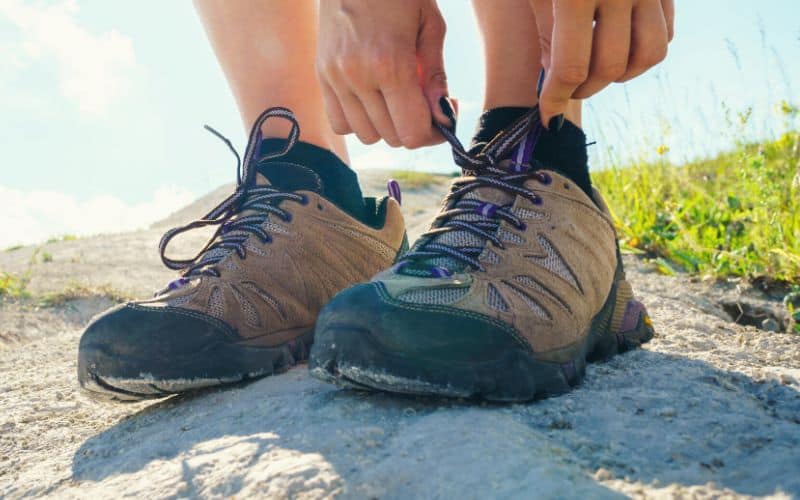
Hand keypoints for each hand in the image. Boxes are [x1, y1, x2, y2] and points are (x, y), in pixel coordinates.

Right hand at [317, 0, 451, 147]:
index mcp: (390, 63)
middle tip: (424, 104)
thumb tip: (443, 117)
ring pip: (366, 135)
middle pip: (391, 137)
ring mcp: (335, 77)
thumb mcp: (430, 24)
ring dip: (387, 127)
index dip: (432, 134)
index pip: (411, 131)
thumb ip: (436, 76)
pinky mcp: (321, 75)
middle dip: (413, 128)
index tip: (442, 119)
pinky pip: (341, 123)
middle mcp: (358, 76)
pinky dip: (360, 121)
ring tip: (397, 100)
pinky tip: (373, 99)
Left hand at [530, 0, 674, 124]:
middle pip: (610, 67)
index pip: (571, 66)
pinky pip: (666, 32)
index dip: (555, 100)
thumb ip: (545, 31)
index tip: (547, 118)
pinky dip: (643, 50)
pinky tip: (619, 44)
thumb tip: (554, 82)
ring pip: (649, 55)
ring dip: (622, 74)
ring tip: (596, 66)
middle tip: (566, 87)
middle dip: (584, 89)